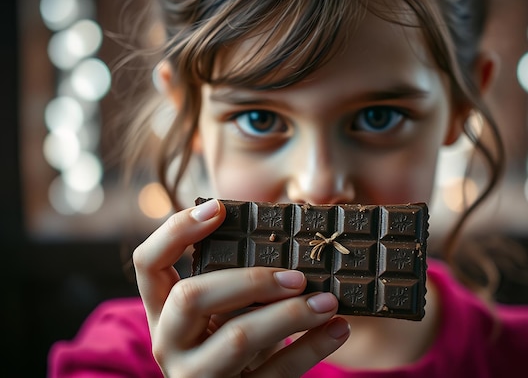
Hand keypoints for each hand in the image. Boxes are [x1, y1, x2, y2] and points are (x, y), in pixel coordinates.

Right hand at [133, 198, 350, 376]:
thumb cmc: (232, 339)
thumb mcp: (223, 310)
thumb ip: (238, 280)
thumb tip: (291, 238)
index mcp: (163, 309)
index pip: (148, 263)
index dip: (176, 230)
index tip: (219, 208)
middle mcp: (169, 341)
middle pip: (191, 297)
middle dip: (249, 280)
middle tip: (298, 276)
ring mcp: (196, 375)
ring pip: (238, 338)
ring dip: (290, 314)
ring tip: (329, 301)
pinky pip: (275, 373)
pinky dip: (312, 348)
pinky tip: (338, 328)